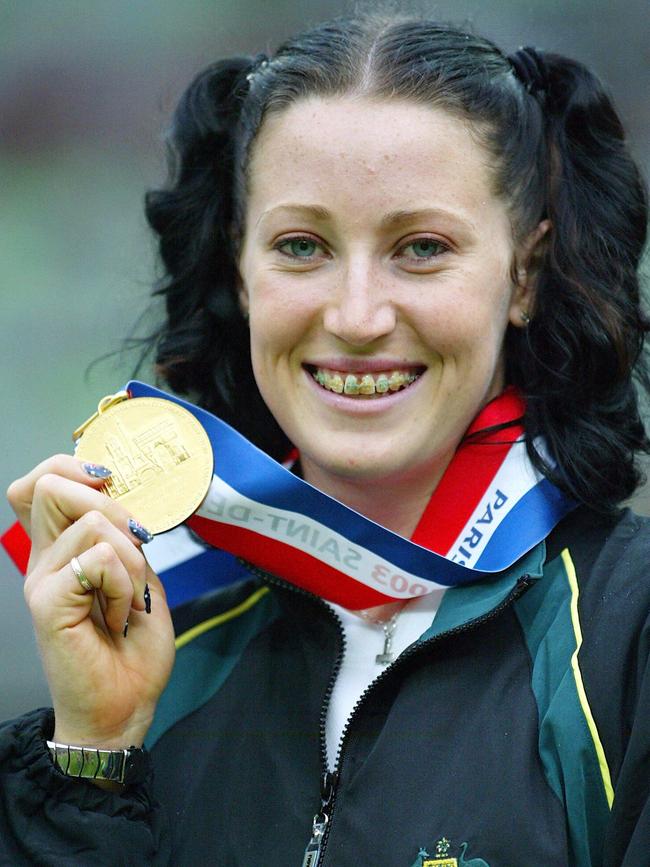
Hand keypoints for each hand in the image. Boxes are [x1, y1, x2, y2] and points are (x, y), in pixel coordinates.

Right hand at [7, 455, 175, 748]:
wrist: (125, 706)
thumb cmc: (132, 648)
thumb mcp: (139, 577)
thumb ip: (126, 539)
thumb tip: (125, 500)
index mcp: (62, 549)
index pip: (41, 482)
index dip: (72, 467)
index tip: (110, 487)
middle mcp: (44, 558)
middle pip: (51, 484)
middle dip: (108, 503)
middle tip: (133, 545)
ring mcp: (42, 579)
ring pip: (91, 522)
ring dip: (131, 557)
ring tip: (130, 597)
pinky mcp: (47, 602)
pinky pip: (100, 559)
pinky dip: (126, 583)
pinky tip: (121, 614)